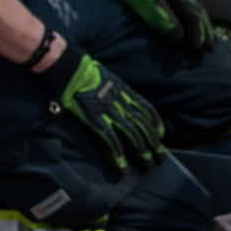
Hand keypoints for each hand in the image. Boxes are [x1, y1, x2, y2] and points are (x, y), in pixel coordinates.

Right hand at [40, 46, 165, 172]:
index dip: (155, 123)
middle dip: (153, 142)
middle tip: (159, 157)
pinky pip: (109, 137)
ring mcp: (108, 110)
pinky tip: (122, 164)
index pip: (146, 109)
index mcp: (125, 91)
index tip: (161, 135)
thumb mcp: (108, 78)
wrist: (69, 66)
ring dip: (141, 150)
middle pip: (143, 124)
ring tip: (147, 163)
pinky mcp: (94, 118)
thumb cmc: (85, 70)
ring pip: (131, 133)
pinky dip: (117, 152)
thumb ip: (115, 91)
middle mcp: (121, 101)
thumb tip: (118, 100)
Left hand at [95, 0, 214, 51]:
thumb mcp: (149, 6)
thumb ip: (165, 22)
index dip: (197, 33)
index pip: (193, 16)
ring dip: (202, 24)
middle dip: (205, 30)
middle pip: (199, 12)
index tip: (198, 49)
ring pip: (195, 8)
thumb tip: (180, 38)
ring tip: (207, 38)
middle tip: (210, 47)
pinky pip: (188, 5)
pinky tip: (192, 23)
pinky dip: (193, 17)